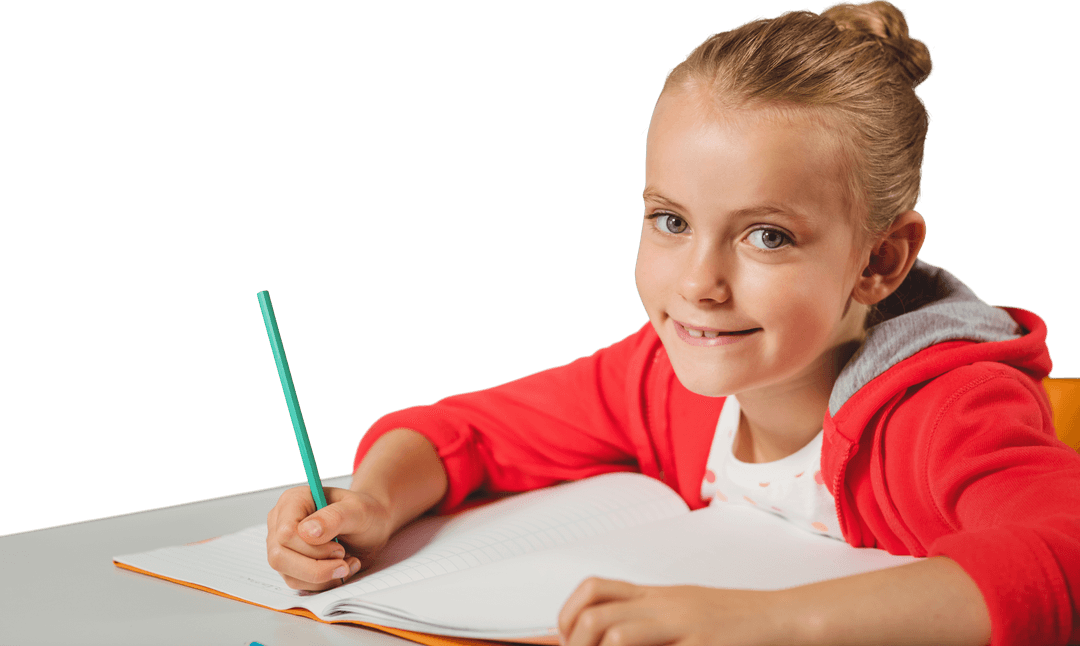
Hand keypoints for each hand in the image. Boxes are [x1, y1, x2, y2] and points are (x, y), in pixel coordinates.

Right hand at [265, 486, 393, 591]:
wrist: (372, 526)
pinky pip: (299, 584)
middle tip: (344, 559)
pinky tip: (342, 567)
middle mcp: (281, 523)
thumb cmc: (364, 513)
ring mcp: (283, 546)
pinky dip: (324, 582)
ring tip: (347, 562)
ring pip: (289, 575)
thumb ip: (333, 517)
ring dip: (323, 576)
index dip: (311, 548)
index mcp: (292, 501)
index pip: (285, 533)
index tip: (339, 548)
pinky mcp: (291, 564)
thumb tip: (306, 532)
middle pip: (280, 557)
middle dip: (316, 567)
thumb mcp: (358, 510)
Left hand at [557, 577, 792, 645]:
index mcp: (656, 595)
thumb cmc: (734, 620)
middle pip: (596, 615)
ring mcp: (683, 626)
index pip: (595, 589)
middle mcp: (664, 606)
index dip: (568, 615)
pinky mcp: (704, 645)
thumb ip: (648, 619)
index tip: (566, 640)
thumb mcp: (683, 611)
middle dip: (575, 644)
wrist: (782, 616)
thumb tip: (610, 636)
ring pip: (618, 636)